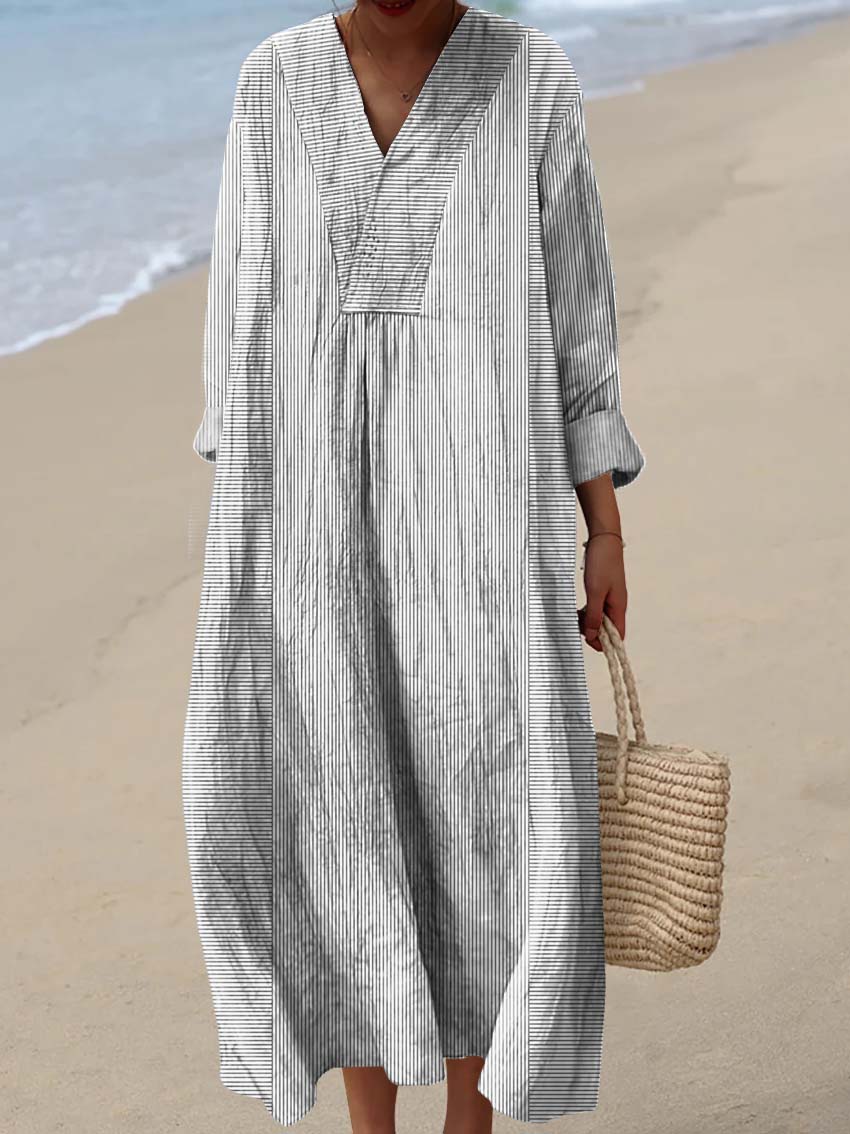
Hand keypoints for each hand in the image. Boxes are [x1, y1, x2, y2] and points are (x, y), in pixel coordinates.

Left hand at [578, 532, 626, 651]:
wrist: (603, 539)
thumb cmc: (602, 563)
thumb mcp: (595, 592)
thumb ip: (594, 615)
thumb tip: (592, 636)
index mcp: (619, 607)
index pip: (617, 636)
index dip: (605, 644)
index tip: (588, 643)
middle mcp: (616, 605)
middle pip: (607, 630)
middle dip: (592, 632)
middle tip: (576, 626)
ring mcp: (610, 598)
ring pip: (600, 619)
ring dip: (588, 622)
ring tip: (575, 617)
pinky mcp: (603, 591)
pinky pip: (596, 608)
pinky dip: (587, 612)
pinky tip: (578, 610)